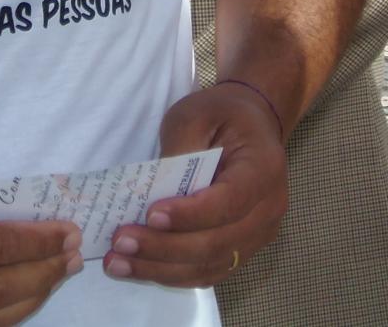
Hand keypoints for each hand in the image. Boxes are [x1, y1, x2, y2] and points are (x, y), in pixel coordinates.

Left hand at [103, 82, 286, 287]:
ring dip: (162, 269)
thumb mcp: (194, 114)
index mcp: (263, 170)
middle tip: (121, 242)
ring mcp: (258, 235)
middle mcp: (268, 210)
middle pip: (217, 243)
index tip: (150, 214)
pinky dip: (173, 274)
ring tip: (119, 263)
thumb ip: (179, 150)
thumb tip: (154, 194)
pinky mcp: (242, 248)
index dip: (190, 215)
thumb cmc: (220, 114)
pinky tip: (139, 268)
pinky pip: (208, 271)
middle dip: (165, 248)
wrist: (250, 122)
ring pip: (210, 266)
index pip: (228, 203)